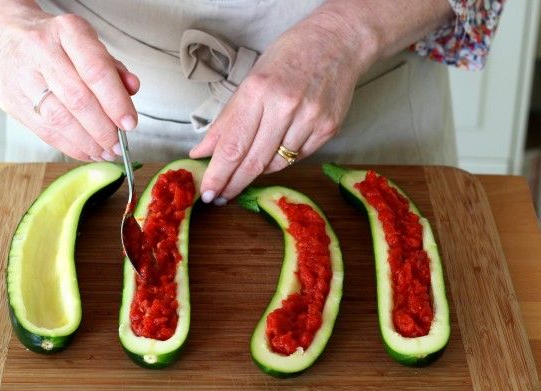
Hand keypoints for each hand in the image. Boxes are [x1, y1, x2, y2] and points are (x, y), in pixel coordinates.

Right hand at [0, 3, 138, 160]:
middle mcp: (41, 51)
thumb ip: (111, 67)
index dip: (116, 101)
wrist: (0, 33)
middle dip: (103, 128)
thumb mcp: (86, 43)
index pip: (96, 70)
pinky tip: (87, 151)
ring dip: (88, 142)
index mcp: (67, 31)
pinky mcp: (11, 101)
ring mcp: (21, 77)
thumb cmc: (53, 41)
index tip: (129, 123)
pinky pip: (44, 131)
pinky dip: (70, 146)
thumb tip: (132, 88)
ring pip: (59, 119)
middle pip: (78, 99)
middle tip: (118, 144)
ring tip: (106, 152)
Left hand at [189, 8, 375, 203]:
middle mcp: (285, 106)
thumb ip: (227, 120)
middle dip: (232, 184)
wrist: (337, 42)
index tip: (207, 192)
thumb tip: (202, 152)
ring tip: (248, 169)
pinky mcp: (328, 128)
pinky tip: (277, 149)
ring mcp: (310, 118)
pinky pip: (298, 157)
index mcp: (258, 90)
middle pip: (253, 161)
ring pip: (277, 164)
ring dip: (258, 171)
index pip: (232, 145)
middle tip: (219, 198)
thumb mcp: (251, 81)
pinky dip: (283, 159)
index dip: (218, 174)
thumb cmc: (288, 58)